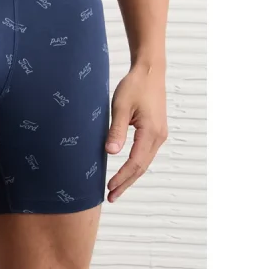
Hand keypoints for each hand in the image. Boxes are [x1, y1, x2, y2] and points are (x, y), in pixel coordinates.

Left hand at [105, 64, 167, 201]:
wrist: (150, 71)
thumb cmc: (135, 86)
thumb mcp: (121, 107)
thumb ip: (116, 130)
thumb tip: (111, 152)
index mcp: (151, 132)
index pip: (135, 162)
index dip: (122, 177)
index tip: (109, 188)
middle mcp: (158, 137)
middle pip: (142, 167)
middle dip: (126, 183)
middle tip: (111, 196)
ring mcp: (159, 134)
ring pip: (144, 162)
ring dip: (131, 176)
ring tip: (116, 188)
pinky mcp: (156, 131)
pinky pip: (145, 154)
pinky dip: (135, 165)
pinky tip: (126, 171)